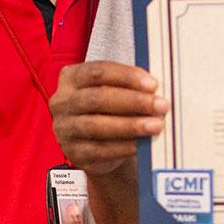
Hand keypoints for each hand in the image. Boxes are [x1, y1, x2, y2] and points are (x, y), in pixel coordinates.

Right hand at [50, 61, 164, 175]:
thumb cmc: (107, 110)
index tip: (153, 84)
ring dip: (130, 125)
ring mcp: (65, 128)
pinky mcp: (74, 152)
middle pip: (98, 98)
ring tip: (155, 125)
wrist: (95, 145)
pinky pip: (100, 149)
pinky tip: (142, 145)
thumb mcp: (113, 91)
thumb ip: (130, 86)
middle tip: (160, 105)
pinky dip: (124, 146)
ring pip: (97, 125)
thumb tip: (157, 89)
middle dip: (133, 101)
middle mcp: (63, 102)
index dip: (127, 76)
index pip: (98, 72)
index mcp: (71, 78)